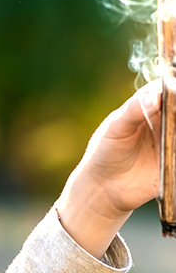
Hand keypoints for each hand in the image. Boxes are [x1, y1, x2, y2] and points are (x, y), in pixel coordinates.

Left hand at [56, 79, 161, 258]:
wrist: (103, 188)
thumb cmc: (103, 153)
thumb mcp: (114, 129)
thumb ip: (133, 112)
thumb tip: (154, 97)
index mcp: (147, 106)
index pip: (168, 88)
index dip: (175, 84)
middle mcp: (164, 120)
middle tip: (174, 116)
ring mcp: (172, 140)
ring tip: (173, 135)